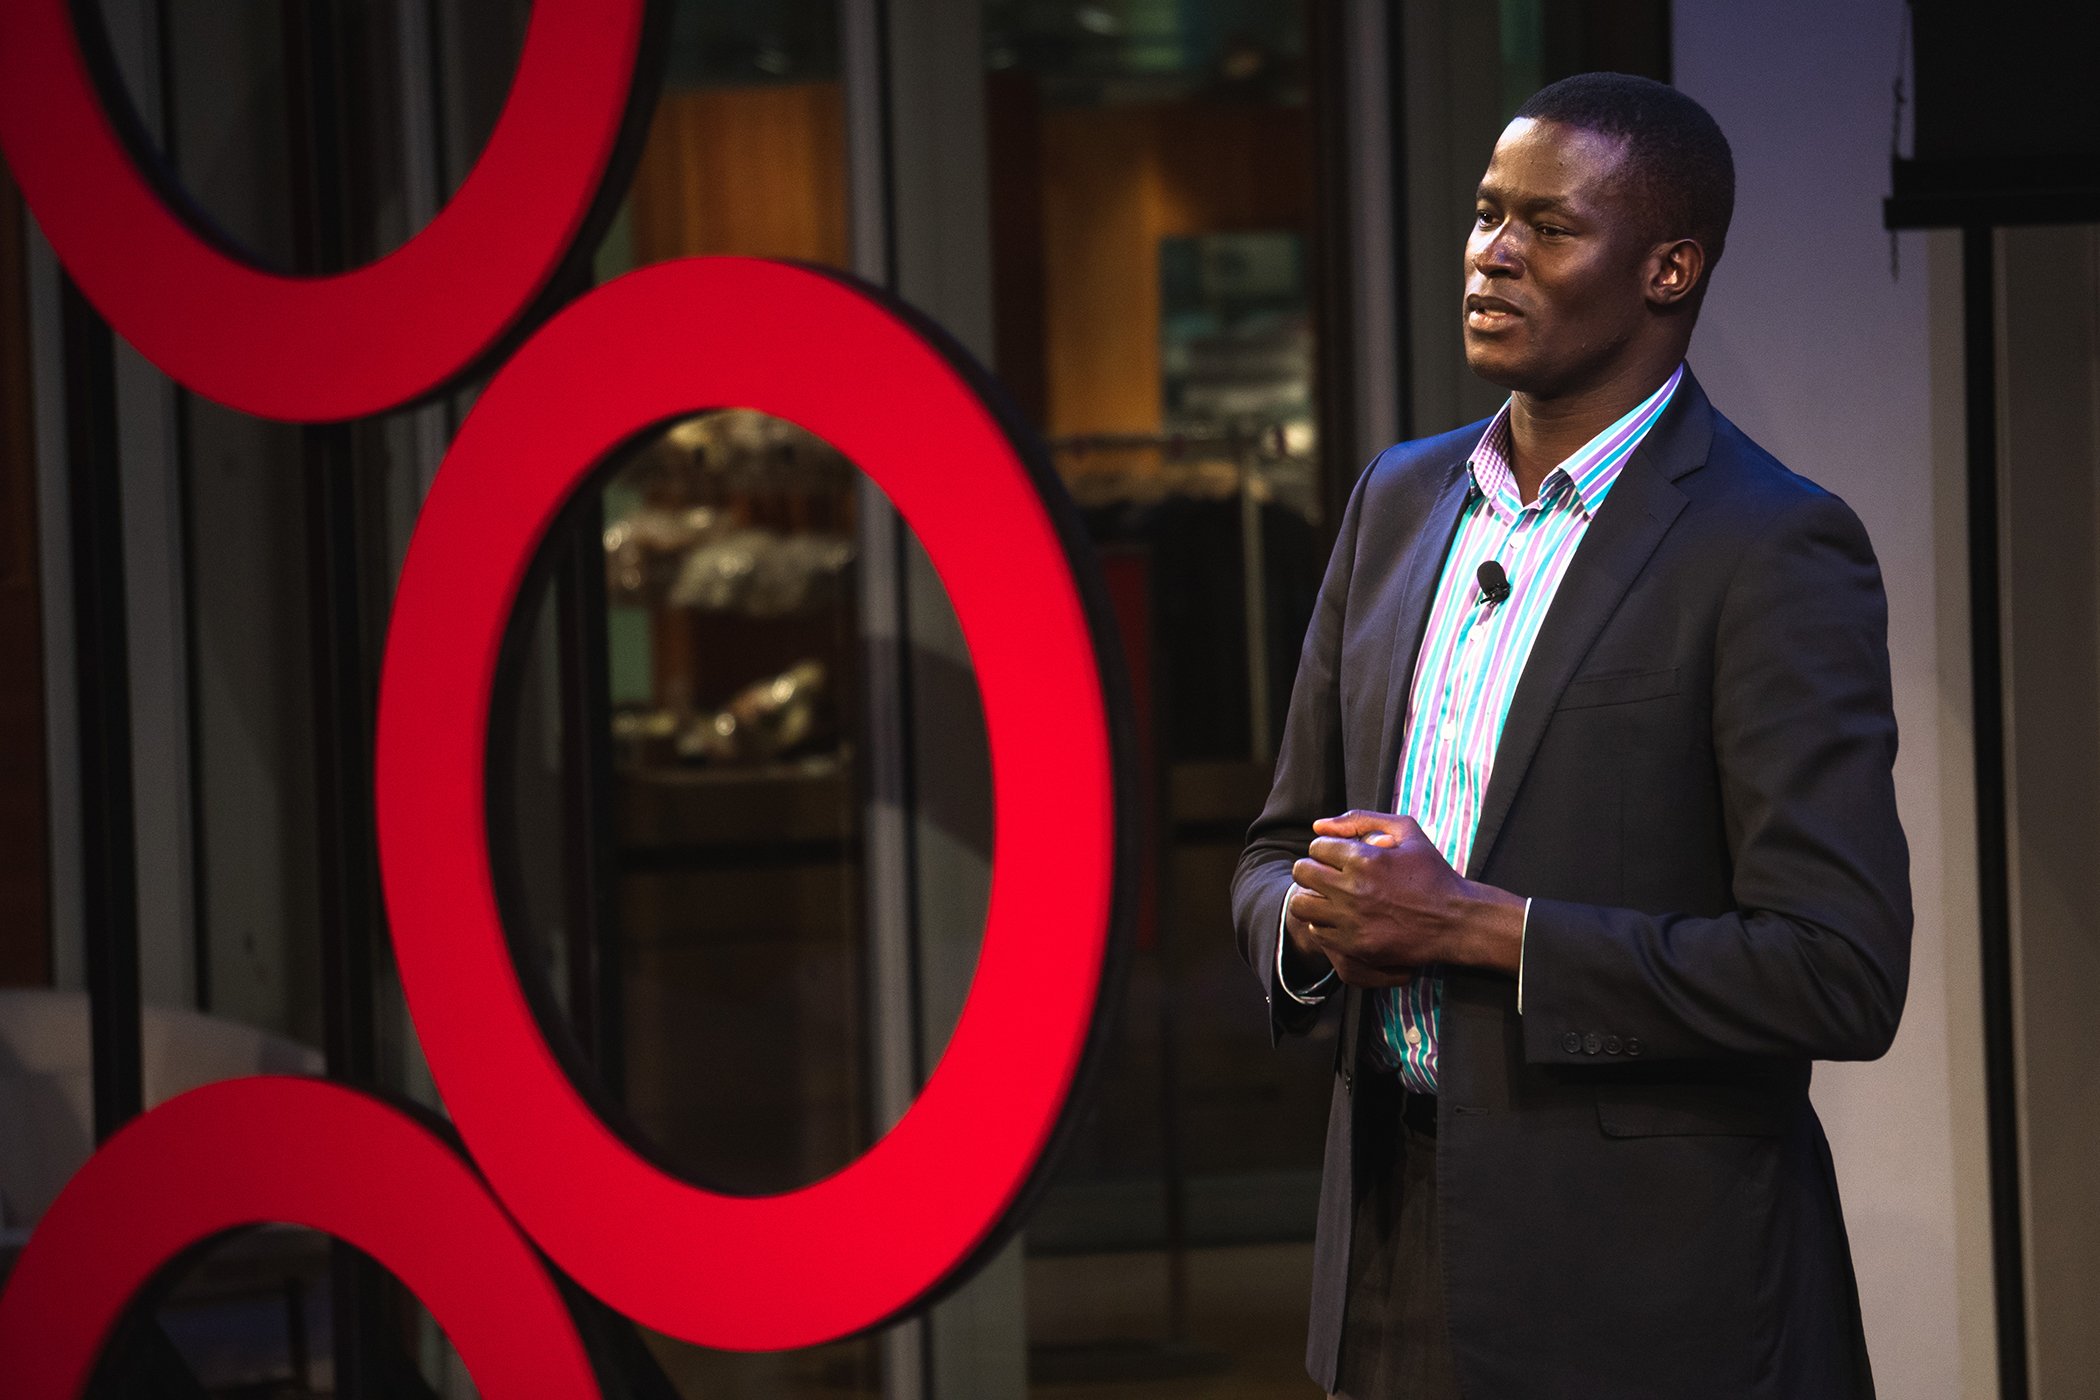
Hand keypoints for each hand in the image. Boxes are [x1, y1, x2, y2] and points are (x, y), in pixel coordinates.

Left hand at [1287, 811, 1524, 984]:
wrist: (1456, 921)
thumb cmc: (1432, 872)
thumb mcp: (1407, 831)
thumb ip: (1361, 819)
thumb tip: (1319, 825)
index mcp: (1363, 858)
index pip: (1316, 847)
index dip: (1325, 850)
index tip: (1338, 858)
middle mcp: (1353, 889)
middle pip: (1302, 872)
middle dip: (1312, 870)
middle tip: (1327, 875)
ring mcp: (1352, 920)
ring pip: (1301, 905)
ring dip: (1311, 898)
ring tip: (1328, 898)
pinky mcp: (1356, 946)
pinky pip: (1317, 932)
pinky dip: (1324, 924)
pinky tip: (1341, 919)